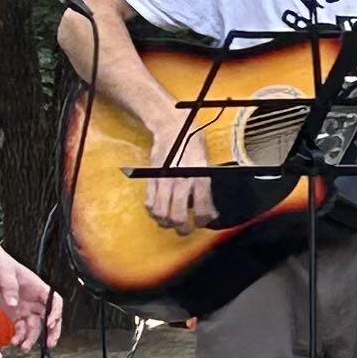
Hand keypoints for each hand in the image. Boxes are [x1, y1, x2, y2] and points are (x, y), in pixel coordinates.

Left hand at [0, 239, 63, 351]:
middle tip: (50, 343)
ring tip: (24, 347)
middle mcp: (35, 300)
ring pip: (35, 326)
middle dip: (51, 331)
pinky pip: (21, 328)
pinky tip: (15, 341)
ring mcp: (25, 308)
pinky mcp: (15, 314)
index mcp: (38, 288)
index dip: (56, 313)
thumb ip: (10, 288)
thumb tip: (13, 303)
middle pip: (49, 317)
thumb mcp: (5, 274)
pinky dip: (20, 336)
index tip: (50, 323)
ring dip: (32, 338)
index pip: (54, 302)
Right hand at [132, 101, 216, 231]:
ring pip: (161, 213)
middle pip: (177, 216)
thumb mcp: (206, 164)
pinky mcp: (151, 179)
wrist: (172, 128)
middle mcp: (181, 181)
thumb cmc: (193, 144)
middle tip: (186, 229)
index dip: (204, 220)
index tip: (204, 221)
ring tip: (171, 222)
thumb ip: (205, 186)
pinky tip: (159, 211)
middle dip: (183, 228)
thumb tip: (207, 207)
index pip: (202, 208)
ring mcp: (163, 181)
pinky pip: (149, 203)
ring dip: (166, 222)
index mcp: (199, 176)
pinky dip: (153, 212)